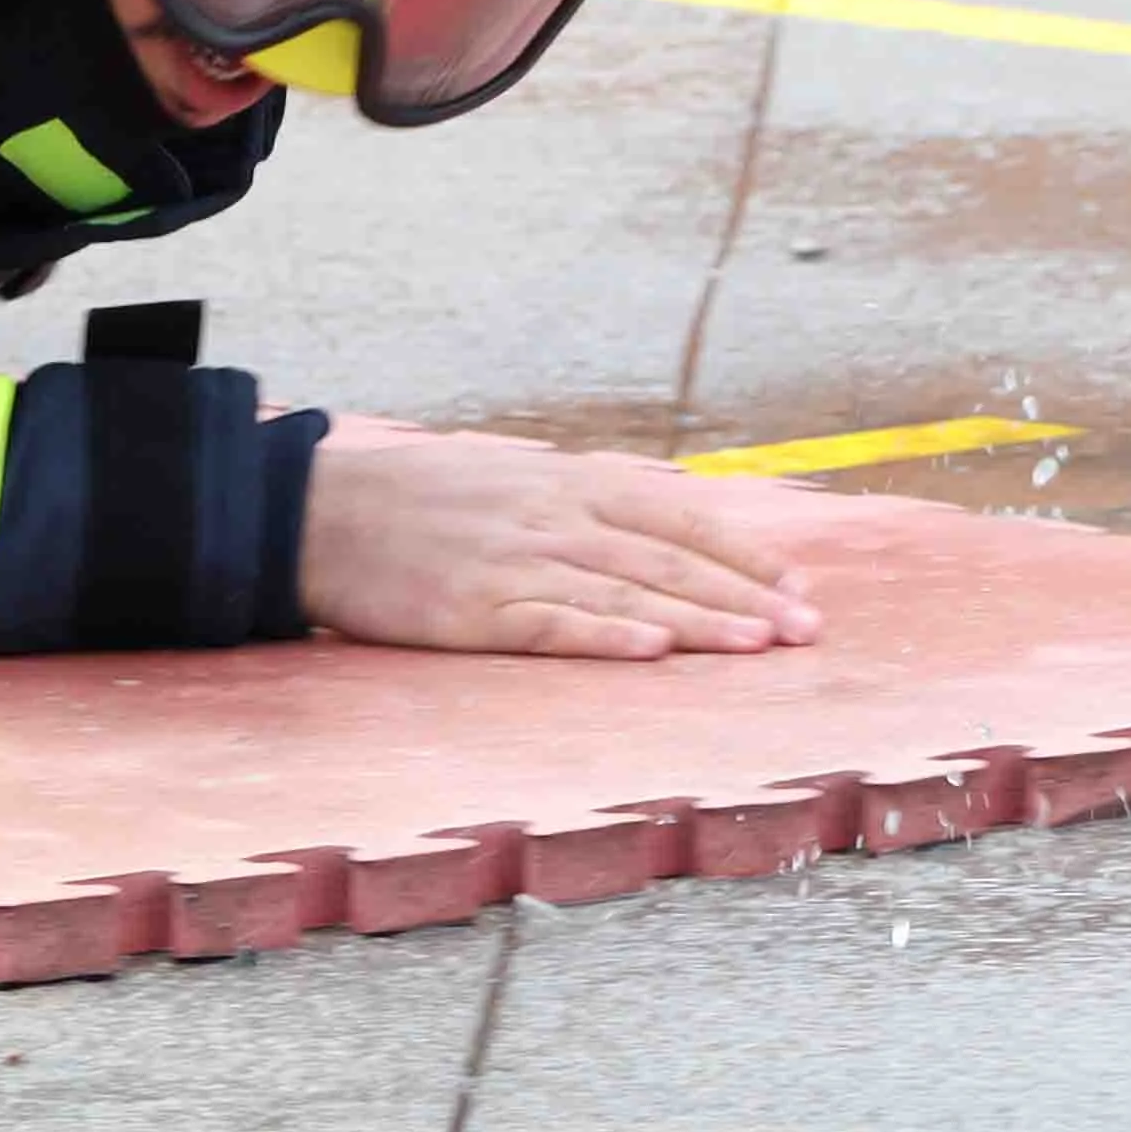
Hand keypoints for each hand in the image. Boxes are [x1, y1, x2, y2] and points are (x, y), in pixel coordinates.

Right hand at [296, 422, 826, 660]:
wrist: (324, 513)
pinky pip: (554, 626)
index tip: (796, 584)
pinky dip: (608, 638)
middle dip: (744, 596)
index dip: (741, 553)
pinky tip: (654, 652)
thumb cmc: (421, 501)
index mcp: (567, 483)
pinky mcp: (476, 611)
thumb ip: (580, 503)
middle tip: (806, 629)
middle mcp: (553, 519)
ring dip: (699, 622)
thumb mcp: (513, 479)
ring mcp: (516, 564)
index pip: (676, 516)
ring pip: (626, 595)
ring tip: (758, 645)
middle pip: (666, 560)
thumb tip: (649, 528)